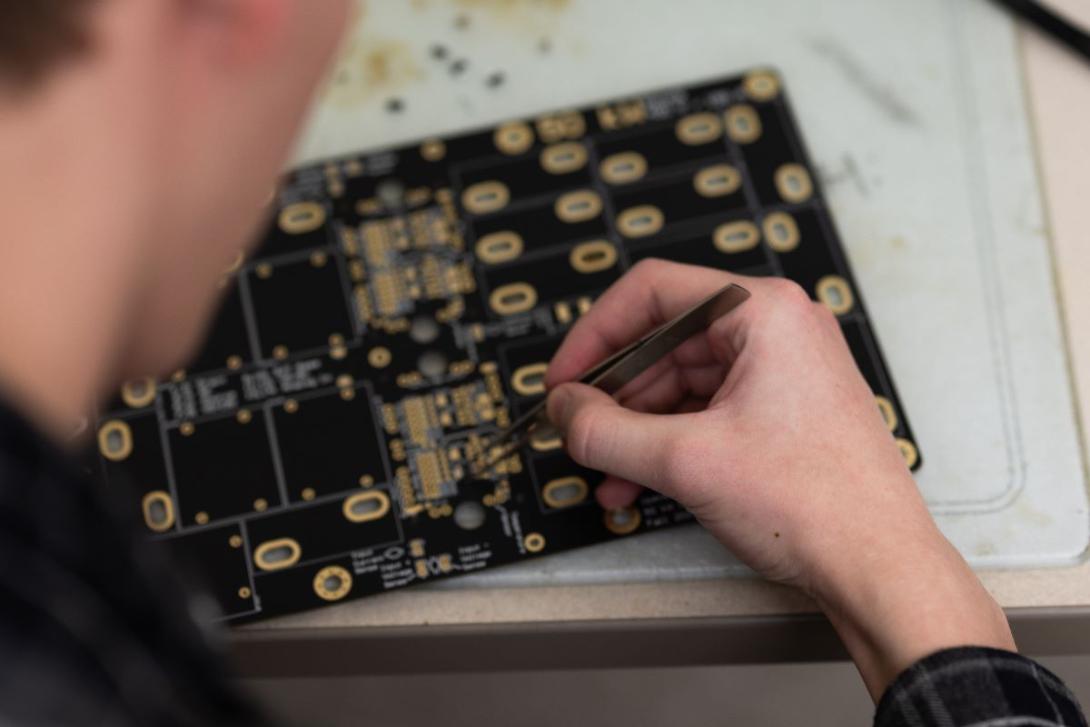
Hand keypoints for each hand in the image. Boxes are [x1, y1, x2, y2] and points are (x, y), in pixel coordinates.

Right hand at [544, 259, 1013, 698]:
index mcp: (762, 312)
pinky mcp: (779, 411)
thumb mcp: (686, 461)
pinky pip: (703, 412)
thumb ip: (606, 430)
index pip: (652, 293)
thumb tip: (564, 409)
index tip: (565, 378)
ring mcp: (780, 372)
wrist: (878, 568)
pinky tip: (635, 481)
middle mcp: (776, 331)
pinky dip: (665, 442)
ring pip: (679, 384)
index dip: (595, 336)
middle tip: (577, 429)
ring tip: (604, 470)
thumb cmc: (818, 504)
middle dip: (614, 394)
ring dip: (634, 428)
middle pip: (662, 342)